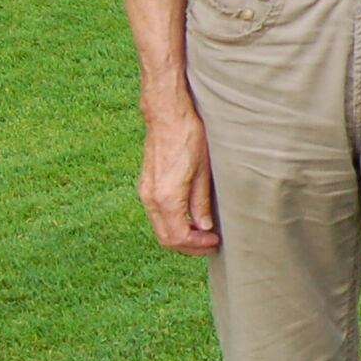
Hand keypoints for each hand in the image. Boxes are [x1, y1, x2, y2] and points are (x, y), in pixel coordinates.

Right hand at [138, 104, 219, 253]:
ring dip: (180, 235)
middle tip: (210, 242)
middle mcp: (150, 198)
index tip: (215, 241)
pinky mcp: (146, 184)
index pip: (178, 237)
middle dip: (189, 245)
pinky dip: (173, 222)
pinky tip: (190, 217)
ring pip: (160, 227)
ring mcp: (145, 191)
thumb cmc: (189, 137)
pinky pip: (157, 214)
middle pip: (165, 238)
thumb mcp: (204, 171)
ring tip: (203, 232)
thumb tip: (204, 227)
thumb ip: (201, 202)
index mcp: (166, 197)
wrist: (168, 114)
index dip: (198, 245)